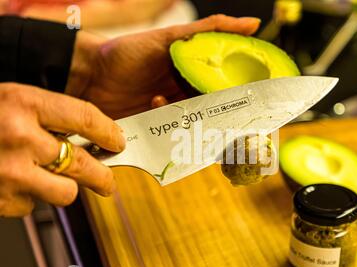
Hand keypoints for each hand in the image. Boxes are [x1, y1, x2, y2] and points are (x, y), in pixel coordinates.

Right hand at [0, 83, 124, 216]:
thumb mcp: (8, 101)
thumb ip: (46, 116)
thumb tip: (91, 138)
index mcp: (22, 102)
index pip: (85, 117)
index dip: (109, 132)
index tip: (118, 142)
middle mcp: (18, 137)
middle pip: (83, 164)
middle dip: (103, 177)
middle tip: (108, 183)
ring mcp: (8, 172)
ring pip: (64, 192)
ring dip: (61, 188)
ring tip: (45, 178)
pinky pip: (31, 205)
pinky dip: (27, 197)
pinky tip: (9, 183)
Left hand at [66, 15, 260, 118]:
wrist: (88, 75)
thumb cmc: (128, 51)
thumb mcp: (171, 37)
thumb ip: (210, 29)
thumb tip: (252, 23)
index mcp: (194, 73)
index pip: (224, 87)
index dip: (238, 94)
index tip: (248, 100)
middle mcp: (185, 95)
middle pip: (212, 111)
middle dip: (214, 113)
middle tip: (213, 109)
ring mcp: (170, 113)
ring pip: (194, 125)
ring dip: (187, 117)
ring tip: (169, 98)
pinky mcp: (155, 130)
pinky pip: (171, 136)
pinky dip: (167, 126)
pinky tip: (154, 105)